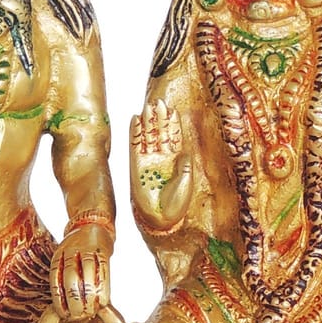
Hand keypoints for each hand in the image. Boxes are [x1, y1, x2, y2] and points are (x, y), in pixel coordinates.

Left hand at [50, 223, 112, 319]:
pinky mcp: (102, 251)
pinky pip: (103, 271)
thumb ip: (62, 277)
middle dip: (74, 301)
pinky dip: (102, 288)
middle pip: (71, 279)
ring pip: (87, 276)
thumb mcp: (63, 258)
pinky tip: (102, 302)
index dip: (59, 300)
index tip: (63, 315)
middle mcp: (71, 252)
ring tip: (89, 313)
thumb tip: (65, 307)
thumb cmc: (77, 249)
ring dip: (88, 297)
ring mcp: (87, 250)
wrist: (92, 223)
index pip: (56, 280)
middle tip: (77, 317)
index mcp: (58, 256)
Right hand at [130, 99, 191, 230]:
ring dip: (148, 122)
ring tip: (147, 106)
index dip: (173, 123)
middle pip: (161, 133)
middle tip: (158, 101)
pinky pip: (135, 147)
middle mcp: (162, 158)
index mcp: (176, 160)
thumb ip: (185, 168)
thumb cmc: (175, 206)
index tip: (172, 109)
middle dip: (160, 118)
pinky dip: (135, 133)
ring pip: (149, 137)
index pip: (175, 137)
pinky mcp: (136, 167)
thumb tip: (185, 153)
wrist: (159, 220)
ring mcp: (149, 161)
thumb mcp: (186, 185)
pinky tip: (135, 121)